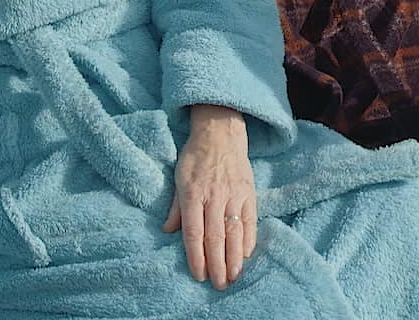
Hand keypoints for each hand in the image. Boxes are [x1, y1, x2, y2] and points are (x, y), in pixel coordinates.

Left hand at [163, 105, 256, 289]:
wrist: (221, 132)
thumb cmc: (195, 157)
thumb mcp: (178, 178)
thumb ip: (175, 207)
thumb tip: (168, 231)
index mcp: (193, 194)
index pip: (194, 232)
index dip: (196, 256)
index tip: (198, 274)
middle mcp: (214, 196)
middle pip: (215, 236)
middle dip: (216, 264)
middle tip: (218, 285)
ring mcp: (234, 194)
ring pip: (234, 232)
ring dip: (234, 257)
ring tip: (233, 276)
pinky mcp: (249, 192)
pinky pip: (250, 220)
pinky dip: (249, 239)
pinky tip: (245, 255)